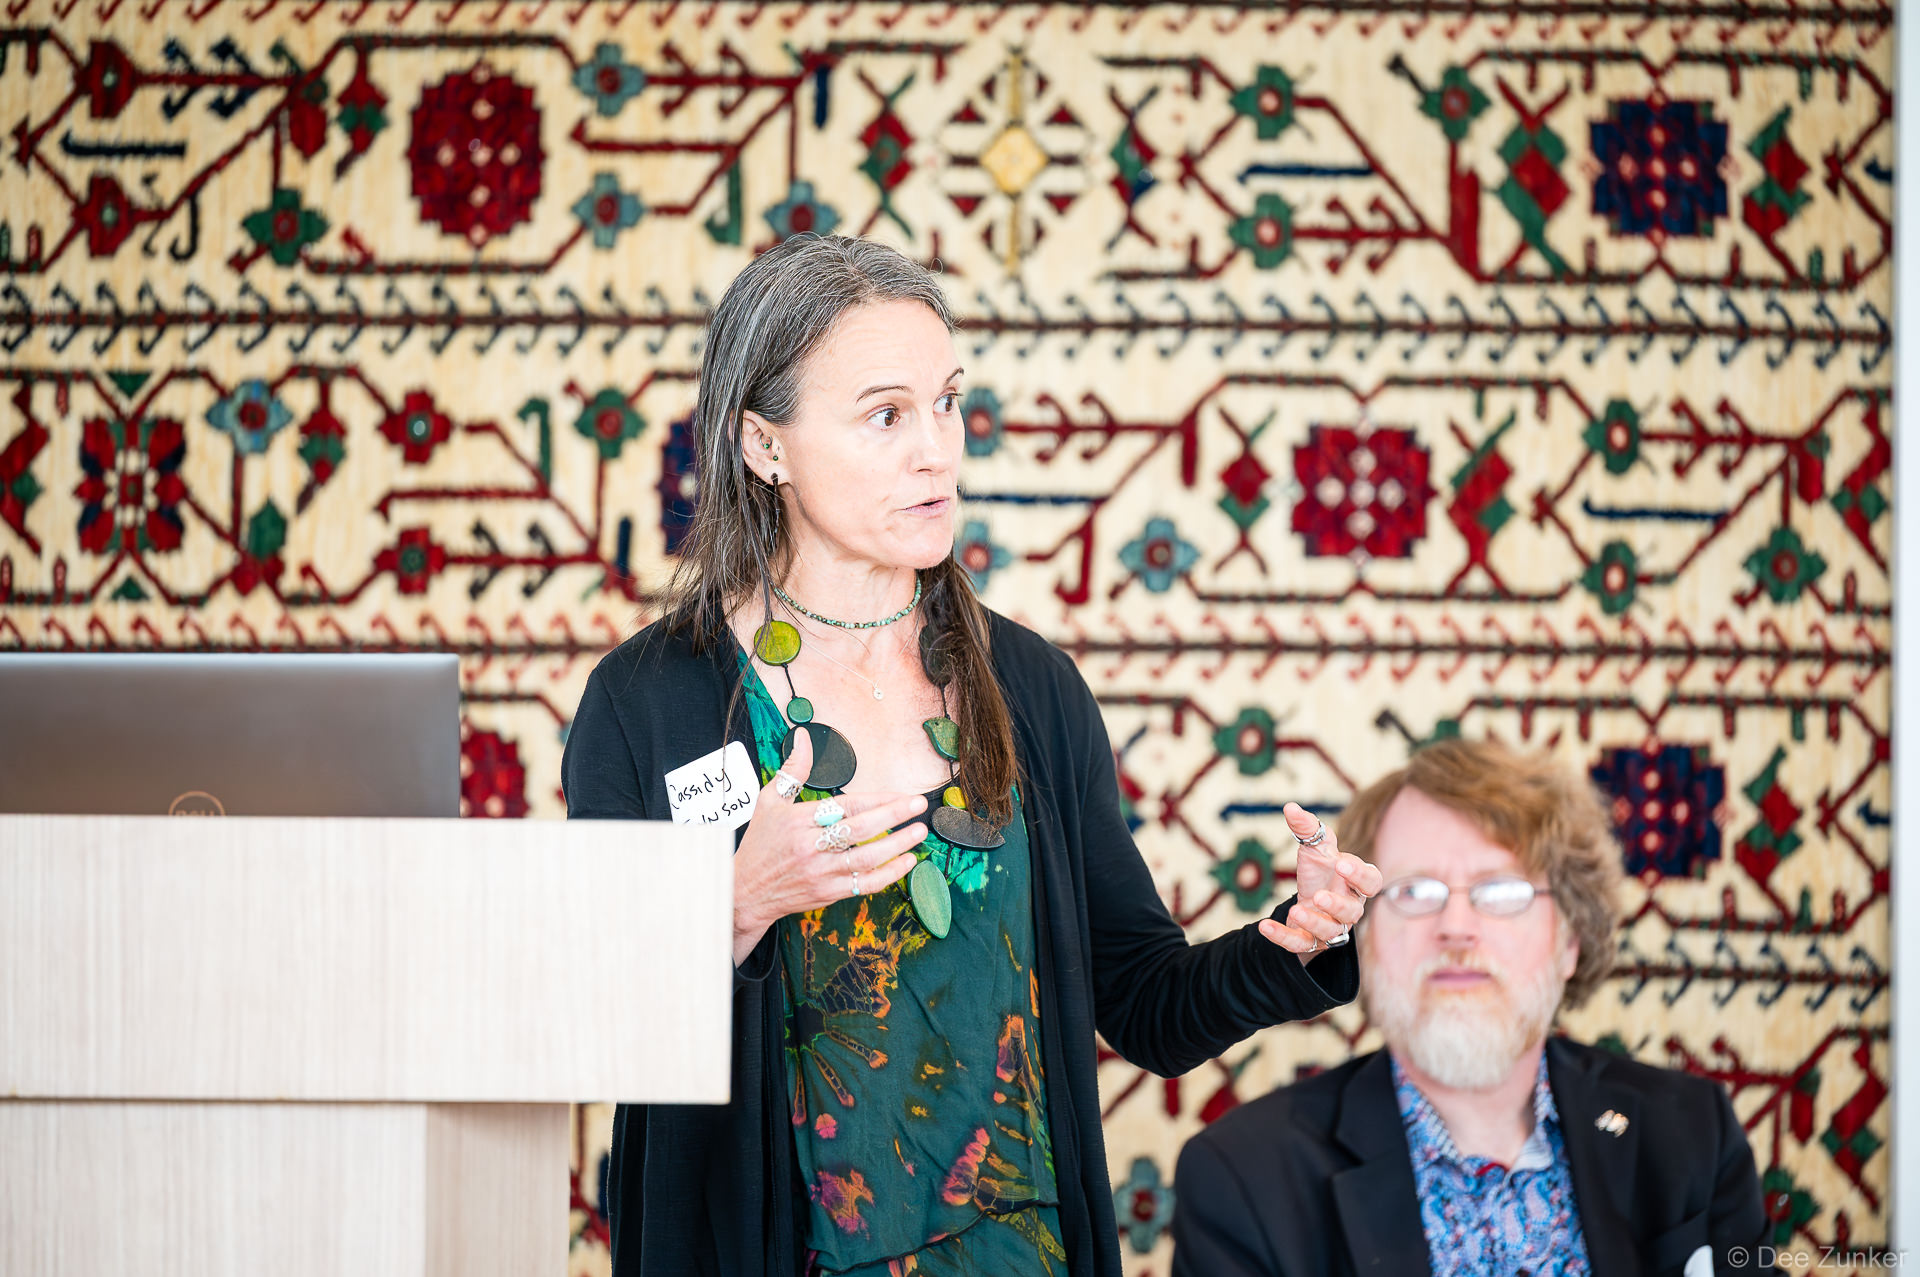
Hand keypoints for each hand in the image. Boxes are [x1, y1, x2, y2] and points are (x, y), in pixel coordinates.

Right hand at [730, 729, 927, 965]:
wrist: (746, 892)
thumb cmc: (760, 844)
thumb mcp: (769, 802)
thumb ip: (793, 770)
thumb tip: (803, 737)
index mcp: (799, 821)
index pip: (846, 806)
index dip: (878, 799)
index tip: (902, 794)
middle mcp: (811, 847)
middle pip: (861, 829)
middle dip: (894, 816)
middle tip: (919, 805)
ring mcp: (821, 873)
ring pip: (867, 858)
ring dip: (897, 844)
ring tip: (919, 831)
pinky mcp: (828, 893)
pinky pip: (865, 884)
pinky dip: (889, 874)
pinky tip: (907, 862)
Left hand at [1257, 802, 1381, 965]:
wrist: (1307, 900)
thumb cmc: (1319, 872)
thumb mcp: (1314, 848)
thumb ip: (1307, 828)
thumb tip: (1289, 807)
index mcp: (1356, 884)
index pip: (1372, 882)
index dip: (1360, 875)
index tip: (1341, 864)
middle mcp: (1348, 908)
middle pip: (1352, 912)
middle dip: (1336, 904)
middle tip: (1319, 894)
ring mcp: (1331, 928)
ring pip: (1330, 932)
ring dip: (1313, 922)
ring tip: (1296, 910)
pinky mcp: (1310, 942)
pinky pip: (1301, 944)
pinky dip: (1283, 937)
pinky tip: (1264, 926)